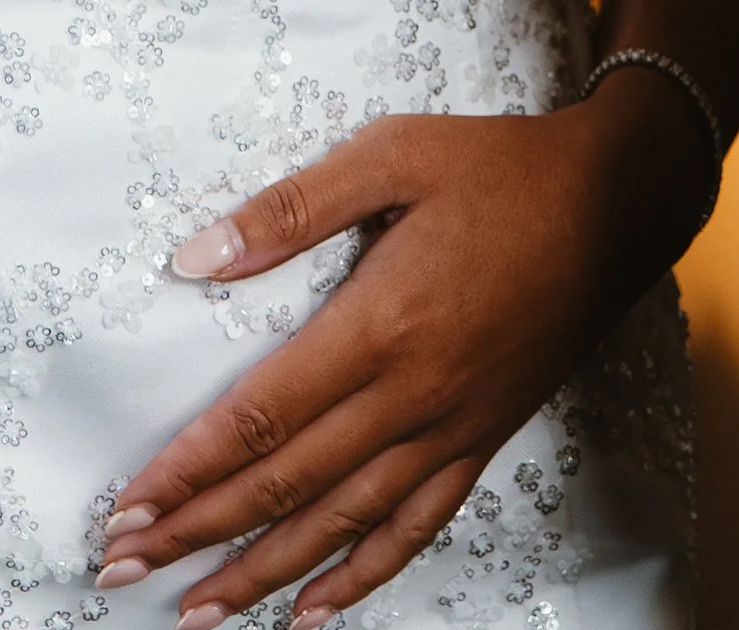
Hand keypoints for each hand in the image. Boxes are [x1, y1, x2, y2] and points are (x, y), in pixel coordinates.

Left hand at [97, 85, 709, 623]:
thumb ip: (291, 209)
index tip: (129, 506)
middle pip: (287, 484)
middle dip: (199, 533)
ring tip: (199, 611)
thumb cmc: (499, 168)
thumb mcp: (392, 154)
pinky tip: (316, 609)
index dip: (189, 469)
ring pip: (343, 524)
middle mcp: (412, 397)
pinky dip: (363, 576)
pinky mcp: (482, 441)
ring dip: (263, 573)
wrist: (614, 203)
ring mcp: (450, 430)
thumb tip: (197, 258)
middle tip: (124, 566)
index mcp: (379, 326)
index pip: (261, 417)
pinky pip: (416, 527)